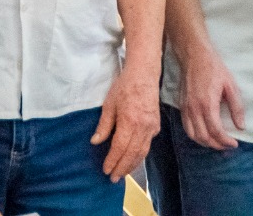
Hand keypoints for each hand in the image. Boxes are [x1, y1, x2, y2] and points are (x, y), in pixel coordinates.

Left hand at [91, 65, 160, 181]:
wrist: (144, 74)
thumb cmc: (124, 86)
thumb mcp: (109, 103)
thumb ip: (104, 125)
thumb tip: (95, 141)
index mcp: (129, 121)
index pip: (120, 148)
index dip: (112, 161)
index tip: (105, 170)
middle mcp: (143, 127)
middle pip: (132, 154)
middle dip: (122, 168)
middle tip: (113, 178)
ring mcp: (152, 127)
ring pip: (142, 152)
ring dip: (132, 165)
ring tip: (122, 173)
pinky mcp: (156, 125)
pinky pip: (148, 145)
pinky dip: (140, 155)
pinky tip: (133, 159)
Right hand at [178, 40, 245, 149]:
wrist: (194, 56)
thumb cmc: (214, 68)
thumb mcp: (230, 85)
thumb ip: (236, 107)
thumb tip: (240, 126)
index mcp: (207, 104)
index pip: (216, 132)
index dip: (226, 141)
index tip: (234, 143)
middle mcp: (194, 110)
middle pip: (204, 137)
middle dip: (217, 145)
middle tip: (228, 145)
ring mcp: (186, 109)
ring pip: (193, 135)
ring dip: (206, 143)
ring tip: (217, 143)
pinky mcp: (181, 106)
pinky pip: (186, 128)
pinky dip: (195, 136)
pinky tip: (204, 134)